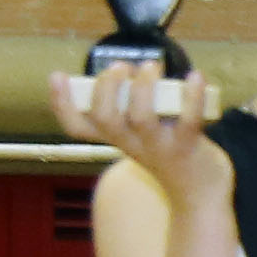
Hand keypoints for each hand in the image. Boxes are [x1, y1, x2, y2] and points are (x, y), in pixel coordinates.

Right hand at [49, 57, 226, 194]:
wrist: (199, 190)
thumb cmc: (167, 149)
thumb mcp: (139, 132)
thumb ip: (128, 108)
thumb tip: (126, 71)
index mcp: (115, 137)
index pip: (77, 127)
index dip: (62, 103)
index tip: (57, 76)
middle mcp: (131, 143)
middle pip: (105, 119)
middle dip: (107, 86)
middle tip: (120, 66)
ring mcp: (159, 146)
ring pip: (141, 118)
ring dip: (143, 87)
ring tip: (150, 67)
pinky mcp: (188, 146)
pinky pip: (188, 121)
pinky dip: (192, 96)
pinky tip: (195, 76)